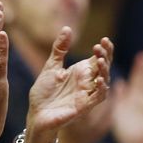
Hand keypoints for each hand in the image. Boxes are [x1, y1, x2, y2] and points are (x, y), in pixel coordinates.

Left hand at [25, 28, 112, 142]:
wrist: (36, 114)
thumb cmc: (44, 93)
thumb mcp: (51, 67)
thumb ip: (60, 49)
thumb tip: (67, 28)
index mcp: (80, 72)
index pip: (98, 58)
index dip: (104, 49)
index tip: (103, 39)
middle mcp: (86, 82)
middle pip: (104, 67)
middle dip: (106, 56)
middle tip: (101, 46)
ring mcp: (86, 94)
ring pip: (104, 81)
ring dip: (105, 71)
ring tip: (100, 60)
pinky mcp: (84, 106)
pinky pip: (98, 97)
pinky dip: (101, 89)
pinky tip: (99, 79)